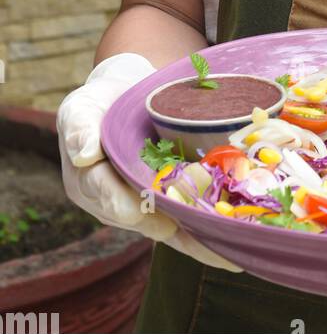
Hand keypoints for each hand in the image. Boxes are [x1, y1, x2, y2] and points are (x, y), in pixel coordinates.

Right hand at [58, 51, 241, 272]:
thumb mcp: (82, 108)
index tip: (140, 205)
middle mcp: (119, 204)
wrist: (130, 95)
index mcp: (89, 185)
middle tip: (206, 221)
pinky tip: (239, 236)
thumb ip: (80, 129)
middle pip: (148, 216)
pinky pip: (191, 224)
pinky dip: (212, 232)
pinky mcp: (174, 204)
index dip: (124, 200)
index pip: (106, 193)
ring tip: (234, 237)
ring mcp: (148, 208)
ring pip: (175, 227)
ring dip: (204, 233)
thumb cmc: (101, 102)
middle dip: (177, 218)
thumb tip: (84, 155)